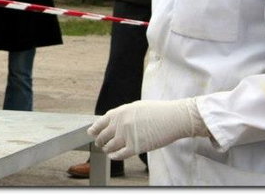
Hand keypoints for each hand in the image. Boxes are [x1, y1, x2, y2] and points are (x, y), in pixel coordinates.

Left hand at [87, 98, 207, 159]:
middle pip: (103, 136)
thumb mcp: (136, 107)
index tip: (91, 132)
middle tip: (100, 143)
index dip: (95, 129)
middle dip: (100, 141)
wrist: (173, 117)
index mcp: (120, 112)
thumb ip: (123, 114)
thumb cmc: (158, 111)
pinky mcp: (135, 147)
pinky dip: (114, 156)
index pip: (101, 122)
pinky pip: (120, 154)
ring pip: (110, 146)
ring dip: (106, 149)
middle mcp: (120, 124)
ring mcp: (127, 136)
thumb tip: (114, 121)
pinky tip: (113, 156)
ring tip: (107, 150)